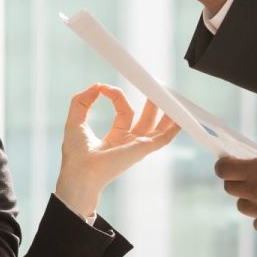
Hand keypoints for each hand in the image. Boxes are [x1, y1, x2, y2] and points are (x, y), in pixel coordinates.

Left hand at [56, 84, 181, 218]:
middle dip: (152, 103)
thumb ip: (82, 100)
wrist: (80, 171)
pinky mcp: (143, 149)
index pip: (124, 111)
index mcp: (115, 138)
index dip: (117, 96)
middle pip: (146, 119)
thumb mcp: (75, 120)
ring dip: (166, 111)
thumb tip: (97, 86)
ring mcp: (137, 146)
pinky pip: (164, 137)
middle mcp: (129, 143)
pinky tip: (182, 116)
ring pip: (158, 127)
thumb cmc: (75, 154)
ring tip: (170, 95)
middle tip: (155, 86)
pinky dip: (174, 127)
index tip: (104, 88)